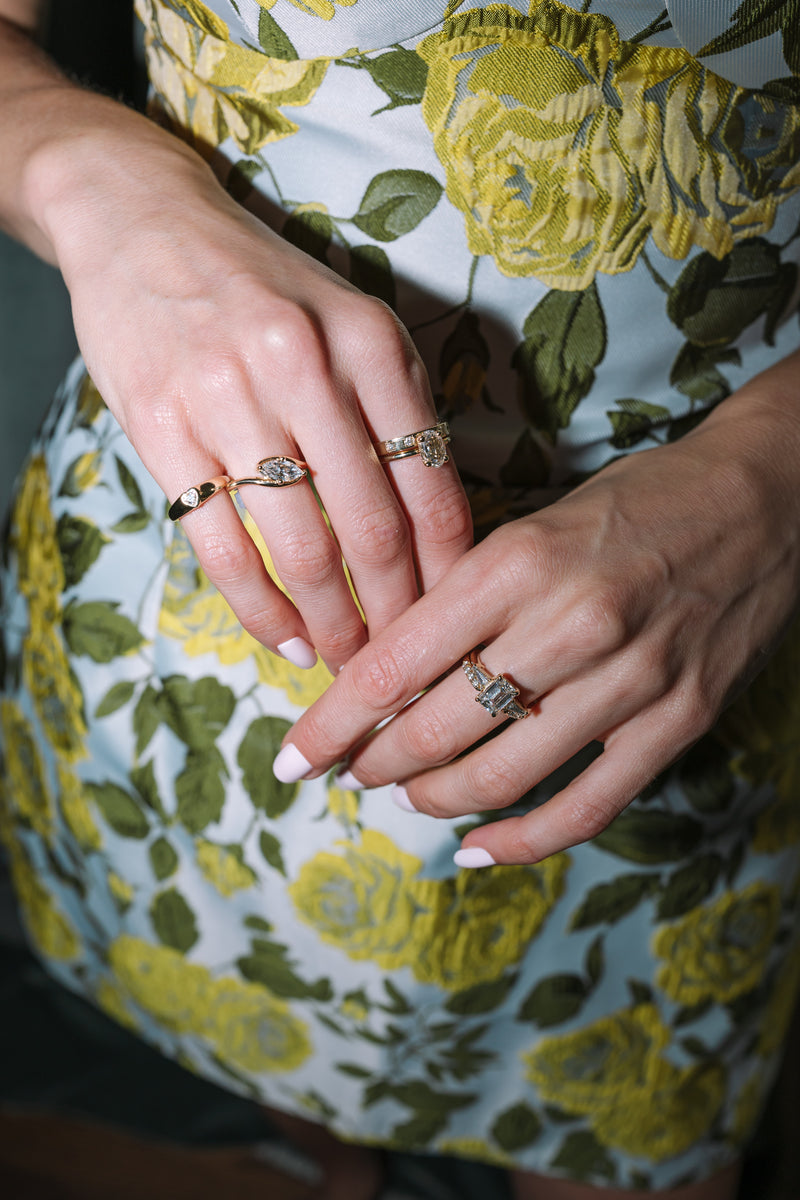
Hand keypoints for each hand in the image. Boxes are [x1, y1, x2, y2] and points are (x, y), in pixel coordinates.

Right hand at [27, 104, 470, 670]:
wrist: (142, 222)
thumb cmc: (262, 288)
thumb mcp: (349, 320)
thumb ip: (394, 408)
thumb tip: (436, 527)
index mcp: (370, 342)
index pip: (432, 483)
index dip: (448, 569)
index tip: (453, 618)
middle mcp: (306, 367)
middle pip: (373, 528)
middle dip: (396, 613)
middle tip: (403, 662)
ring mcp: (228, 396)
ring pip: (301, 548)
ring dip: (332, 623)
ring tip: (345, 660)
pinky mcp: (160, 427)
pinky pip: (221, 547)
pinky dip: (259, 609)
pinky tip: (284, 638)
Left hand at [274, 357, 799, 861]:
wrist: (762, 499)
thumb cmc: (633, 504)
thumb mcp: (533, 525)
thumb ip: (463, 595)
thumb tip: (387, 672)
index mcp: (517, 562)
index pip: (393, 666)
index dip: (330, 726)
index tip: (293, 758)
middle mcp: (570, 623)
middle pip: (437, 730)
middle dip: (375, 765)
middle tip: (352, 773)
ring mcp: (631, 679)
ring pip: (502, 776)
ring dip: (436, 800)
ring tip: (408, 796)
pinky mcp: (678, 721)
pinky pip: (587, 807)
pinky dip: (523, 840)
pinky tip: (479, 846)